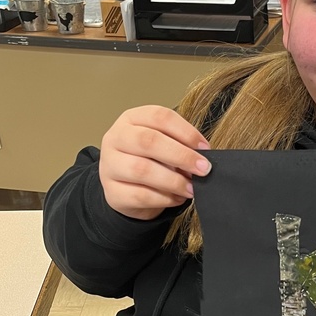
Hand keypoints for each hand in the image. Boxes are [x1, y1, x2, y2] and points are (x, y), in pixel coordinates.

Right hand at [99, 105, 211, 219]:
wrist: (125, 188)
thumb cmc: (149, 160)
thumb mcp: (163, 145)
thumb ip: (179, 146)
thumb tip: (202, 159)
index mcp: (131, 119)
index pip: (160, 117)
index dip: (186, 132)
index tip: (205, 148)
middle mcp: (116, 138)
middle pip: (149, 141)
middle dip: (181, 156)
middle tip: (202, 168)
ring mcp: (110, 165)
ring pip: (142, 170)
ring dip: (174, 180)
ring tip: (191, 187)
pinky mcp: (112, 192)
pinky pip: (141, 195)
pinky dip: (164, 198)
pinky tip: (177, 198)